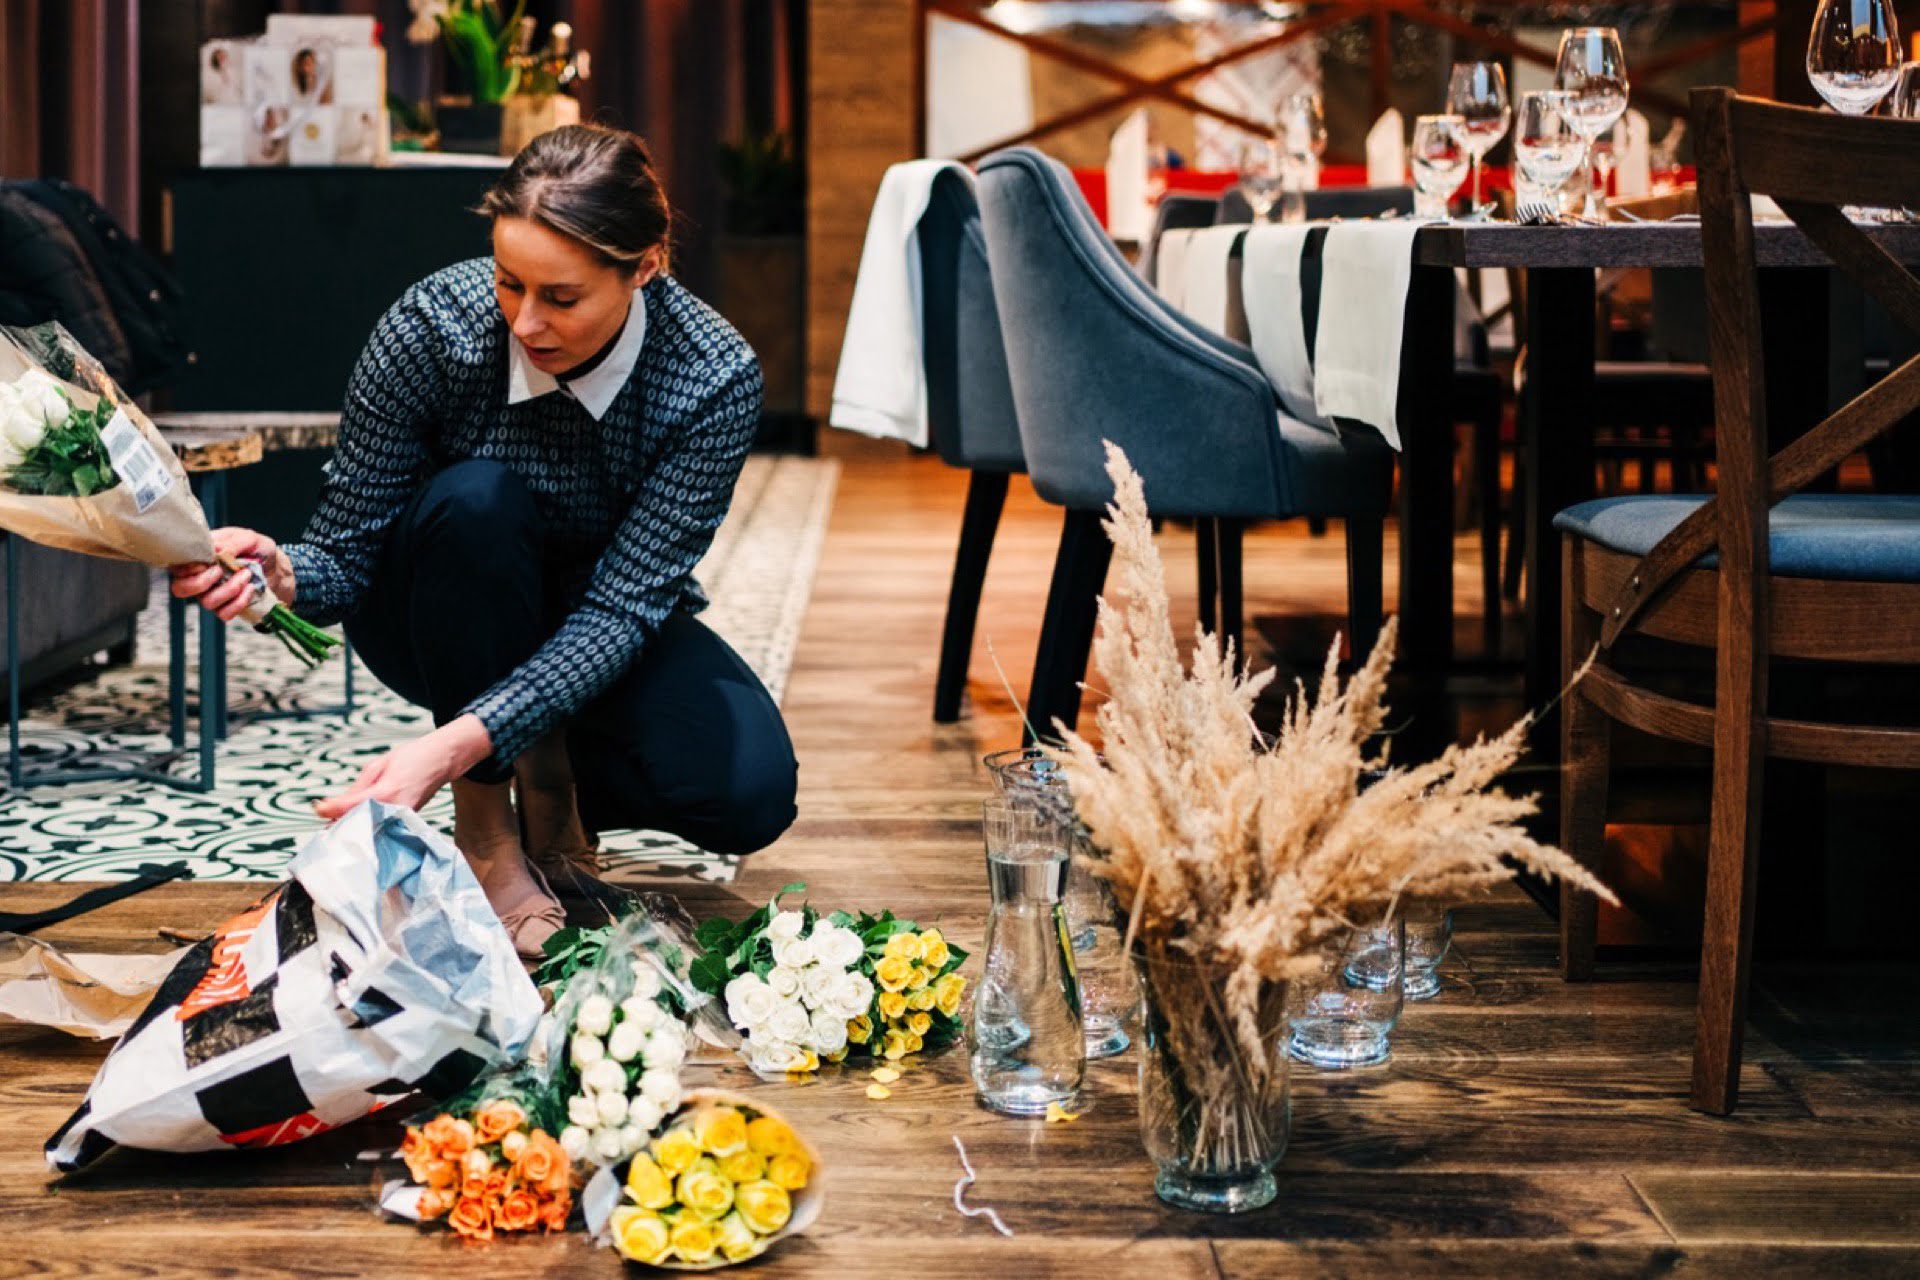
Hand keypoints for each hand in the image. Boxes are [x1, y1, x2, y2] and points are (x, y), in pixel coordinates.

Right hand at [168, 527, 294, 622]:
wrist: (278, 567)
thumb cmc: (258, 549)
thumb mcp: (248, 538)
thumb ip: (231, 542)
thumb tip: (217, 551)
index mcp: (199, 558)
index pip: (176, 568)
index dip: (187, 568)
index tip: (209, 561)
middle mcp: (200, 577)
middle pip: (180, 589)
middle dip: (201, 582)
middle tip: (220, 570)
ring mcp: (212, 594)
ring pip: (207, 602)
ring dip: (229, 589)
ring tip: (246, 574)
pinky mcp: (226, 607)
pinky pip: (224, 613)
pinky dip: (239, 602)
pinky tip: (250, 589)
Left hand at [314, 715, 494, 820]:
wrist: (442, 761)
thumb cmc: (410, 759)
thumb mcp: (376, 766)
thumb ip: (354, 790)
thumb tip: (329, 808)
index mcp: (384, 793)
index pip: (346, 809)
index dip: (328, 810)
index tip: (318, 807)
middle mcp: (394, 812)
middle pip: (356, 827)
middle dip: (339, 825)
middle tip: (327, 821)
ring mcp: (402, 821)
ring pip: (368, 832)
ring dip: (353, 829)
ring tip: (342, 823)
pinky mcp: (406, 825)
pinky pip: (381, 831)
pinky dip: (368, 828)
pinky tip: (361, 823)